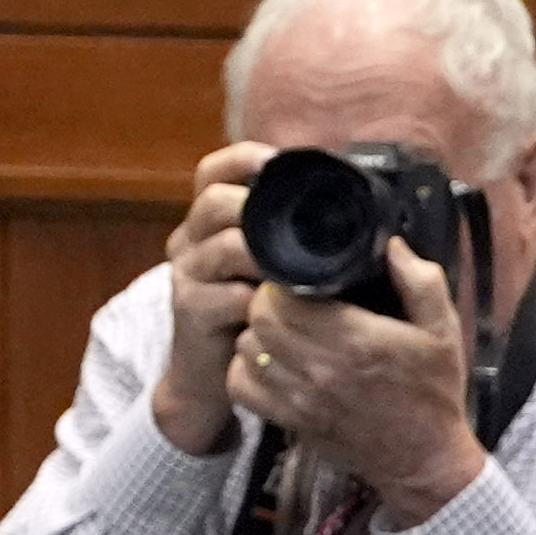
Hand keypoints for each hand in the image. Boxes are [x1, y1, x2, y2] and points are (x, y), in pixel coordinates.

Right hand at [151, 143, 273, 453]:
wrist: (209, 376)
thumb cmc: (252, 317)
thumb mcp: (262, 270)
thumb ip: (284, 240)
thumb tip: (349, 211)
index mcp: (207, 223)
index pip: (212, 171)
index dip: (242, 158)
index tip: (278, 161)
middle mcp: (189, 241)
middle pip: (215, 201)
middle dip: (259, 208)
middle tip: (301, 225)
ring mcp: (186, 275)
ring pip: (226, 245)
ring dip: (269, 256)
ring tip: (303, 270)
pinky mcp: (189, 311)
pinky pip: (231, 296)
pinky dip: (265, 301)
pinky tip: (289, 308)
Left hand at [235, 238, 487, 525]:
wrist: (427, 461)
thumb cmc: (434, 392)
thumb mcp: (443, 332)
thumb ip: (421, 283)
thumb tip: (390, 243)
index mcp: (357, 340)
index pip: (284, 296)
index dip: (280, 280)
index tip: (294, 277)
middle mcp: (322, 368)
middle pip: (259, 317)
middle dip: (264, 300)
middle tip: (283, 299)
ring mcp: (301, 398)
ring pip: (246, 346)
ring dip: (255, 332)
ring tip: (277, 328)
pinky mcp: (289, 421)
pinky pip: (241, 384)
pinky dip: (246, 368)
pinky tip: (268, 360)